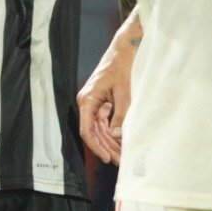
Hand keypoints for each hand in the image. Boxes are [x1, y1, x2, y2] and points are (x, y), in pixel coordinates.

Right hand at [78, 30, 137, 164]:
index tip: (107, 156)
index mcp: (87, 100)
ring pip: (100, 129)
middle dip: (106, 147)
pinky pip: (105, 121)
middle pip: (94, 132)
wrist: (124, 50)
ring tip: (122, 155)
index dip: (96, 145)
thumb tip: (116, 135)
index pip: (87, 130)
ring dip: (110, 142)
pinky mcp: (102, 102)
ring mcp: (94, 103)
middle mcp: (87, 103)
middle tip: (119, 160)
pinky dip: (113, 131)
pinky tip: (121, 142)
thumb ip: (120, 114)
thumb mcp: (123, 92)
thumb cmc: (122, 67)